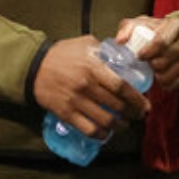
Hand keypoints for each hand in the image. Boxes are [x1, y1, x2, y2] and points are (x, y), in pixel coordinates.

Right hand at [32, 35, 148, 138]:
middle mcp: (86, 86)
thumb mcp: (85, 43)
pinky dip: (100, 134)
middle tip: (138, 115)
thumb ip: (103, 50)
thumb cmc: (61, 53)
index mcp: (93, 68)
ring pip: (104, 121)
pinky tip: (106, 133)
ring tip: (124, 125)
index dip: (136, 99)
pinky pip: (88, 129)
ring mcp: (76, 102)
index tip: (145, 105)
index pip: (121, 87)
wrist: (34, 66)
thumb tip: (121, 54)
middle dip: (131, 114)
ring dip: (118, 126)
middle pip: (116, 106)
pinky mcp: (66, 113)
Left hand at [116, 14, 178, 89]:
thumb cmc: (160, 31)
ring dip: (158, 76)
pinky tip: (164, 75)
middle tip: (148, 63)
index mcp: (176, 25)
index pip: (161, 41)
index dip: (148, 52)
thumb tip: (120, 41)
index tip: (139, 56)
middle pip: (163, 62)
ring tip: (156, 69)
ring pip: (169, 75)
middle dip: (151, 65)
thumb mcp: (144, 23)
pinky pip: (177, 84)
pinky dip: (167, 83)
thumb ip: (129, 27)